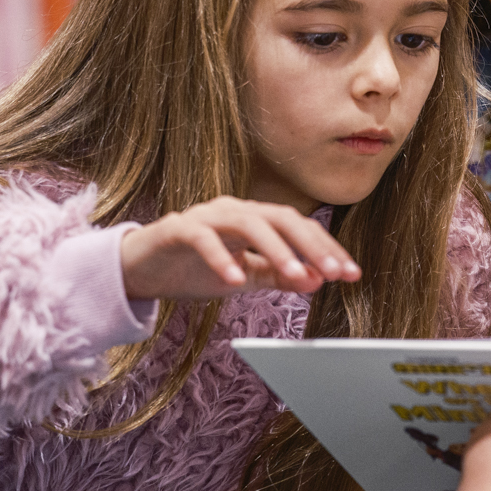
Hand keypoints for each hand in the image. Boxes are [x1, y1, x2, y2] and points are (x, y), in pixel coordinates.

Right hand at [119, 199, 360, 301]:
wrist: (139, 270)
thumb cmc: (193, 268)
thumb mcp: (243, 276)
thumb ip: (277, 275)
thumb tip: (317, 279)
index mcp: (253, 219)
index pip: (299, 228)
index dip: (327, 249)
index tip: (350, 274)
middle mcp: (234, 210)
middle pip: (281, 218)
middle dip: (311, 246)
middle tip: (334, 273)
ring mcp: (205, 216)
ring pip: (249, 224)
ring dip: (276, 250)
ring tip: (295, 275)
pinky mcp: (177, 228)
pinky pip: (204, 239)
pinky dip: (221, 258)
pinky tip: (236, 279)